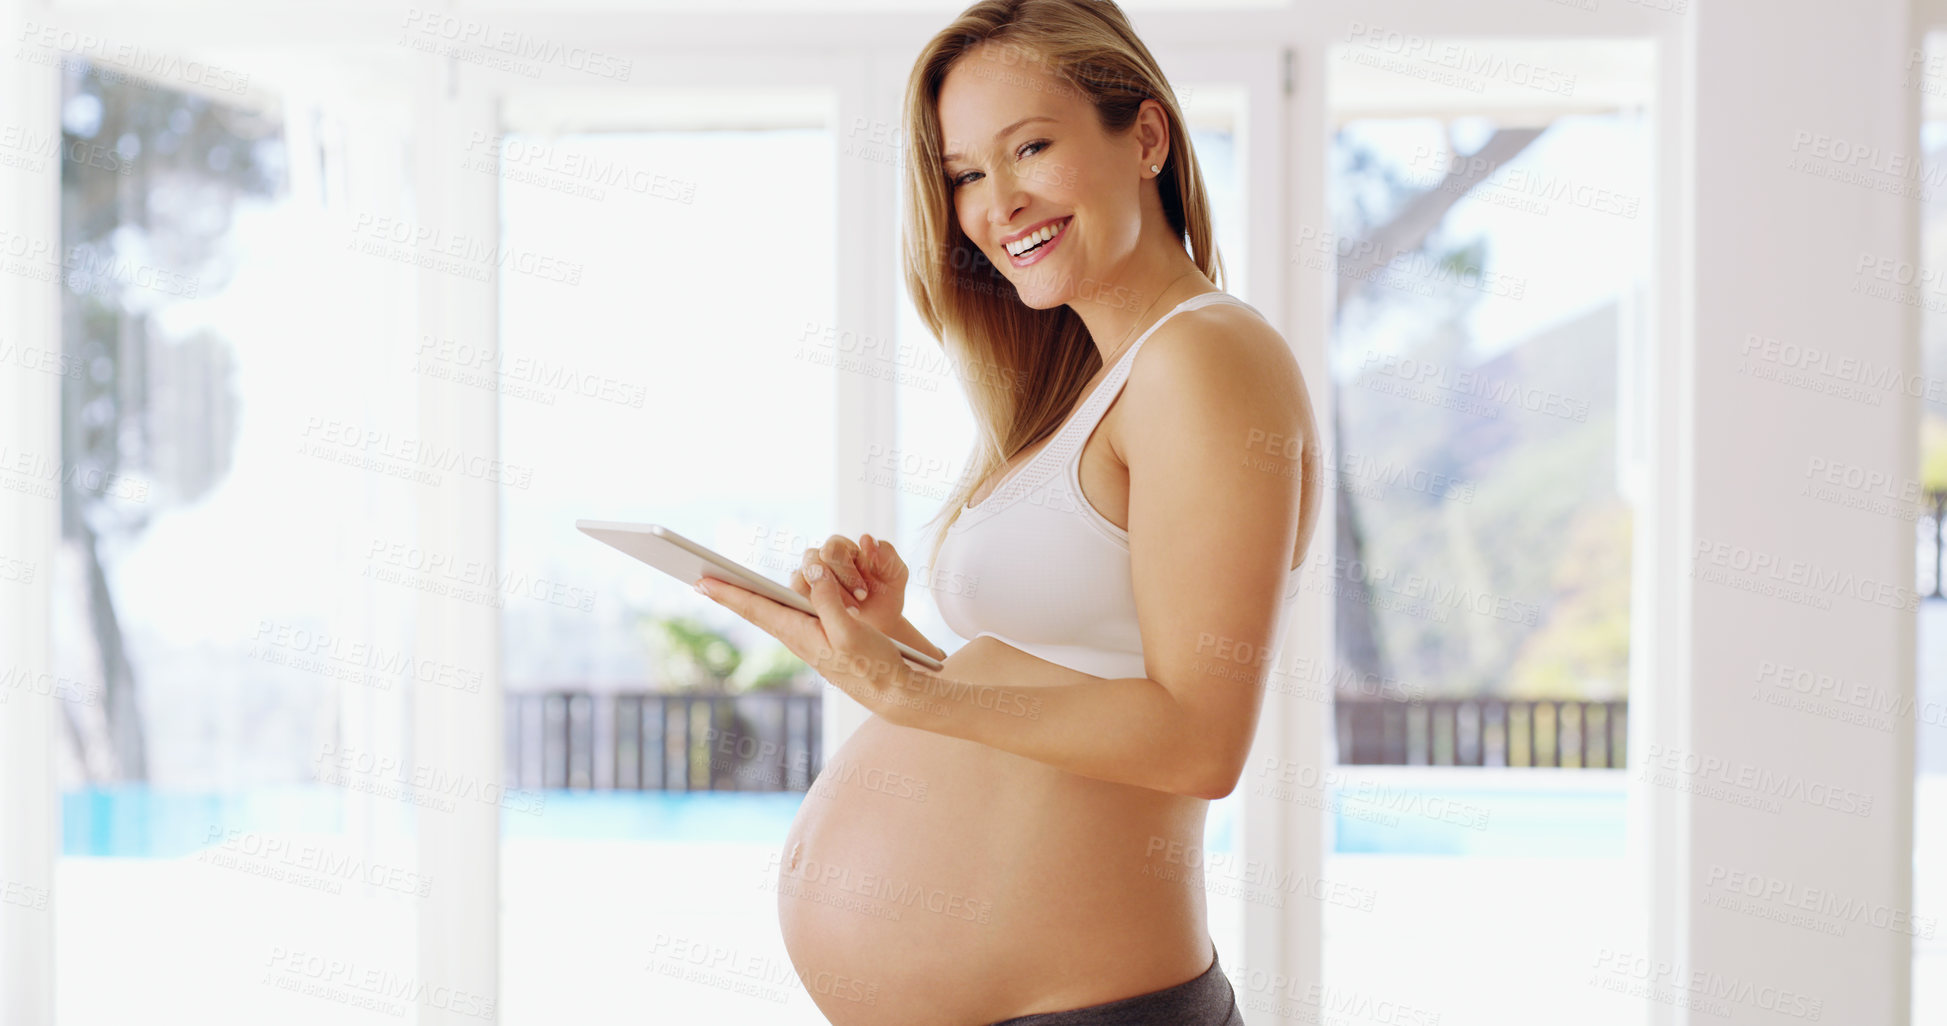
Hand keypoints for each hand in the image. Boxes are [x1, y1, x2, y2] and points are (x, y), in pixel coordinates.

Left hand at [695, 560, 920, 720]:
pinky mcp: (821, 636)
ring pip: (772, 611)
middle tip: (698, 578)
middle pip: (756, 609)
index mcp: (800, 634)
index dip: (729, 594)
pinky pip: (791, 613)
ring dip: (750, 596)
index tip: (701, 582)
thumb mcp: (852, 631)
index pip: (757, 609)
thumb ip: (828, 600)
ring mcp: (808, 637)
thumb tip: (811, 571)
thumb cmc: (874, 664)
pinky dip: (774, 602)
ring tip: (725, 582)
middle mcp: (797, 636)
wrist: (893, 690)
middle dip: (728, 593)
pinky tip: (769, 597)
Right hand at [788, 533, 908, 634]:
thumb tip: (866, 539)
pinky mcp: (800, 598)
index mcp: (841, 547)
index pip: (832, 548)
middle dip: (834, 587)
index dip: (846, 570)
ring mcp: (807, 578)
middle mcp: (820, 558)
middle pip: (812, 561)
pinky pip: (793, 600)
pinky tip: (829, 622)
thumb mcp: (895, 574)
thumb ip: (886, 555)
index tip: (864, 594)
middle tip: (855, 609)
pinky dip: (810, 610)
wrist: (879, 623)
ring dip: (821, 600)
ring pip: (799, 581)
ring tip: (844, 617)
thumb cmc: (886, 594)